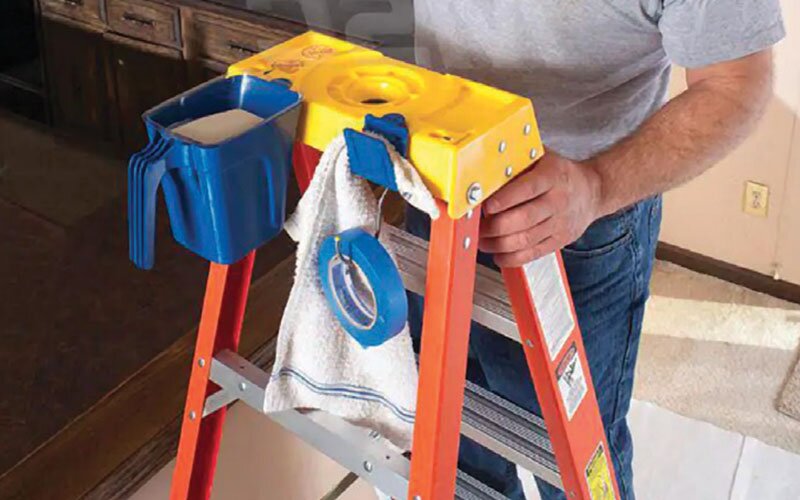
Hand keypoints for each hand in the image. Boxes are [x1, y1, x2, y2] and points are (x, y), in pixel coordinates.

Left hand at [479, 152, 603, 266]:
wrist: (592, 191)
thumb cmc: (559, 173)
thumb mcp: (542, 157)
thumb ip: (517, 161)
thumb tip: (485, 169)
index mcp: (552, 176)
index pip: (527, 189)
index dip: (504, 199)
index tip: (486, 206)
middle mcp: (557, 201)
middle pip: (523, 219)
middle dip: (494, 226)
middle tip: (478, 226)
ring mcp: (559, 223)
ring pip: (525, 240)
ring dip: (498, 244)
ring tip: (483, 241)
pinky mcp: (559, 241)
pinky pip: (532, 254)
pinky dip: (511, 258)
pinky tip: (498, 253)